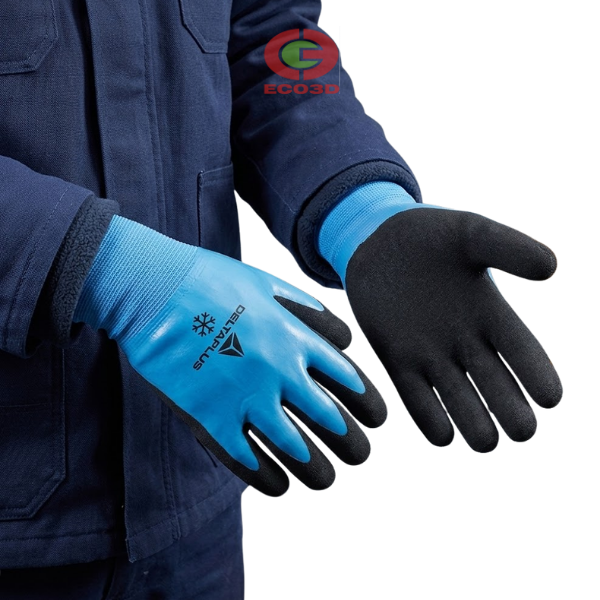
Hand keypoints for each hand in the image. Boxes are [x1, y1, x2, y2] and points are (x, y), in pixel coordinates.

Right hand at [75, 217, 385, 495]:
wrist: (153, 288)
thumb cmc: (211, 281)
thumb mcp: (268, 284)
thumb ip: (309, 312)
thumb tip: (344, 340)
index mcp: (295, 338)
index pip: (350, 381)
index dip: (370, 406)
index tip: (376, 421)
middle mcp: (278, 371)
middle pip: (331, 421)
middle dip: (353, 445)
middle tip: (359, 455)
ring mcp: (244, 397)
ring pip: (295, 451)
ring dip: (318, 472)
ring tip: (326, 479)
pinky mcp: (209, 418)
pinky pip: (247, 462)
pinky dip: (269, 480)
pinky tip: (281, 486)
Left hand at [318, 182, 560, 450]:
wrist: (377, 240)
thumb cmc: (429, 235)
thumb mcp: (470, 233)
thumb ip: (508, 247)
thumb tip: (552, 267)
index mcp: (491, 313)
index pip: (523, 351)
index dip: (538, 374)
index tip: (551, 398)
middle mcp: (466, 342)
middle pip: (496, 386)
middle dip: (511, 409)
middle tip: (521, 430)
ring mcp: (431, 354)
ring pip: (459, 400)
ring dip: (473, 422)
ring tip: (485, 440)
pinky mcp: (396, 359)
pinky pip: (416, 397)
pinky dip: (429, 417)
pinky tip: (442, 436)